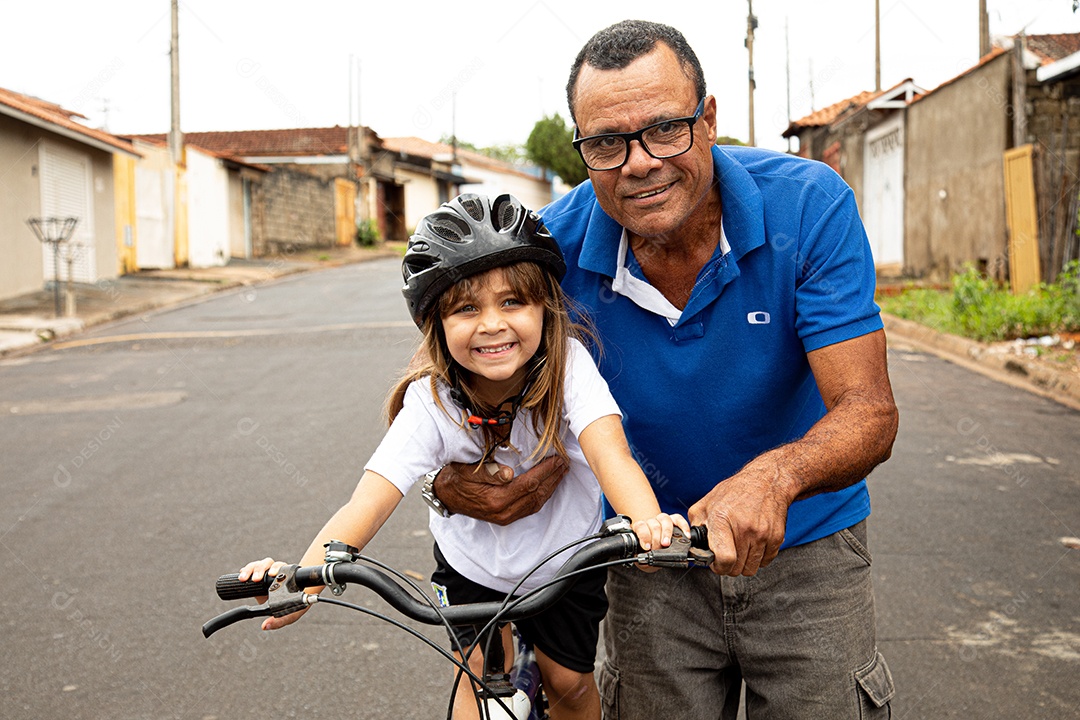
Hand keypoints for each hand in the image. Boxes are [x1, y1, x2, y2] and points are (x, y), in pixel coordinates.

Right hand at [237, 557, 310, 629]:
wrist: (296, 600)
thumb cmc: (294, 607)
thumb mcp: (290, 615)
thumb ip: (279, 621)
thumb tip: (265, 626)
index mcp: (285, 578)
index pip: (280, 568)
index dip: (275, 569)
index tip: (272, 574)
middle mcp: (275, 573)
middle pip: (268, 563)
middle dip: (260, 569)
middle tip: (256, 579)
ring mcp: (266, 574)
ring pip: (258, 565)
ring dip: (250, 569)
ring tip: (243, 578)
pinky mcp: (257, 577)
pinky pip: (250, 569)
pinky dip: (245, 571)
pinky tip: (241, 575)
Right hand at [433, 455, 568, 525]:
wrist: (445, 496)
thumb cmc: (457, 478)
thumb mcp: (469, 470)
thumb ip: (490, 472)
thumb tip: (509, 473)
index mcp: (496, 499)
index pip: (529, 483)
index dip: (545, 471)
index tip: (557, 459)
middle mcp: (503, 512)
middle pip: (536, 494)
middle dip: (553, 478)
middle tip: (565, 463)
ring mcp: (506, 517)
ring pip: (536, 503)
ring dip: (551, 487)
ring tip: (561, 473)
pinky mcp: (506, 518)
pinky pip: (530, 508)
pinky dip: (542, 496)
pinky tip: (548, 486)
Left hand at [631, 512, 689, 550]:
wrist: (651, 547)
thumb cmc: (646, 551)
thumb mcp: (641, 554)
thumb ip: (641, 555)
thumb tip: (644, 558)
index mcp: (640, 528)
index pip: (641, 527)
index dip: (644, 536)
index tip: (647, 547)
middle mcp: (651, 521)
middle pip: (654, 525)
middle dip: (656, 539)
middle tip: (658, 548)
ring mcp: (662, 519)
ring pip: (665, 520)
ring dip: (667, 533)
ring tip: (667, 544)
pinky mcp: (673, 520)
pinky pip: (678, 519)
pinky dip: (683, 526)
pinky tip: (686, 535)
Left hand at [688, 465, 792, 576]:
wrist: (767, 481)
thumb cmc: (735, 491)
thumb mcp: (707, 503)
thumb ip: (695, 525)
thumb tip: (690, 544)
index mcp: (722, 519)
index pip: (724, 559)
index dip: (718, 567)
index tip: (716, 563)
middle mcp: (744, 528)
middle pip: (737, 568)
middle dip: (729, 565)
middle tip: (727, 552)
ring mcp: (762, 534)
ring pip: (751, 568)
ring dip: (744, 563)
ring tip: (740, 547)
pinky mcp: (776, 537)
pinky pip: (766, 562)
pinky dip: (758, 558)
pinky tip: (753, 543)